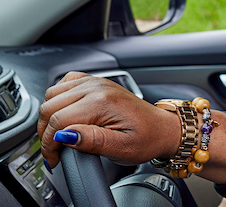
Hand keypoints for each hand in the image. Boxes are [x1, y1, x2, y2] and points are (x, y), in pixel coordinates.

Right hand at [38, 72, 179, 168]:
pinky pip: (64, 84)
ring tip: (58, 136)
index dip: (50, 144)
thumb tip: (64, 136)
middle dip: (47, 133)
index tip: (54, 159)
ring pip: (53, 94)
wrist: (162, 128)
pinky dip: (57, 99)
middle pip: (50, 107)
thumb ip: (91, 141)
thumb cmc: (147, 138)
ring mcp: (95, 82)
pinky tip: (64, 114)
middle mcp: (97, 87)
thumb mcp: (122, 148)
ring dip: (50, 116)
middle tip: (55, 151)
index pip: (58, 121)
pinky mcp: (95, 82)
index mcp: (102, 102)